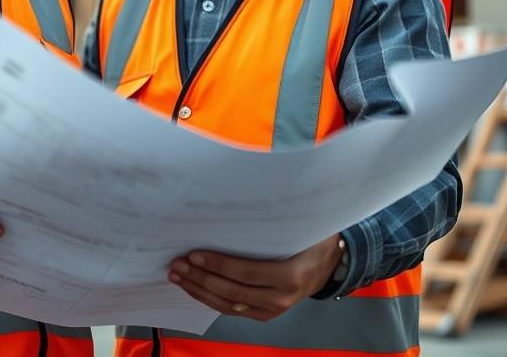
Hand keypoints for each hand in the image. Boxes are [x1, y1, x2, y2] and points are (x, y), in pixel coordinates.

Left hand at [168, 233, 343, 320]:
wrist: (330, 266)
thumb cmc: (312, 240)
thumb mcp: (303, 227)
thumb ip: (278, 218)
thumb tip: (247, 192)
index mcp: (290, 276)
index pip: (247, 272)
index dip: (219, 265)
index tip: (194, 254)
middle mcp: (280, 299)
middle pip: (232, 291)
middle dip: (201, 278)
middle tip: (177, 264)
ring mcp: (271, 310)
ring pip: (228, 304)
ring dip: (199, 290)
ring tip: (177, 276)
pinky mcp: (262, 314)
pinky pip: (231, 309)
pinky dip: (209, 299)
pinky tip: (193, 287)